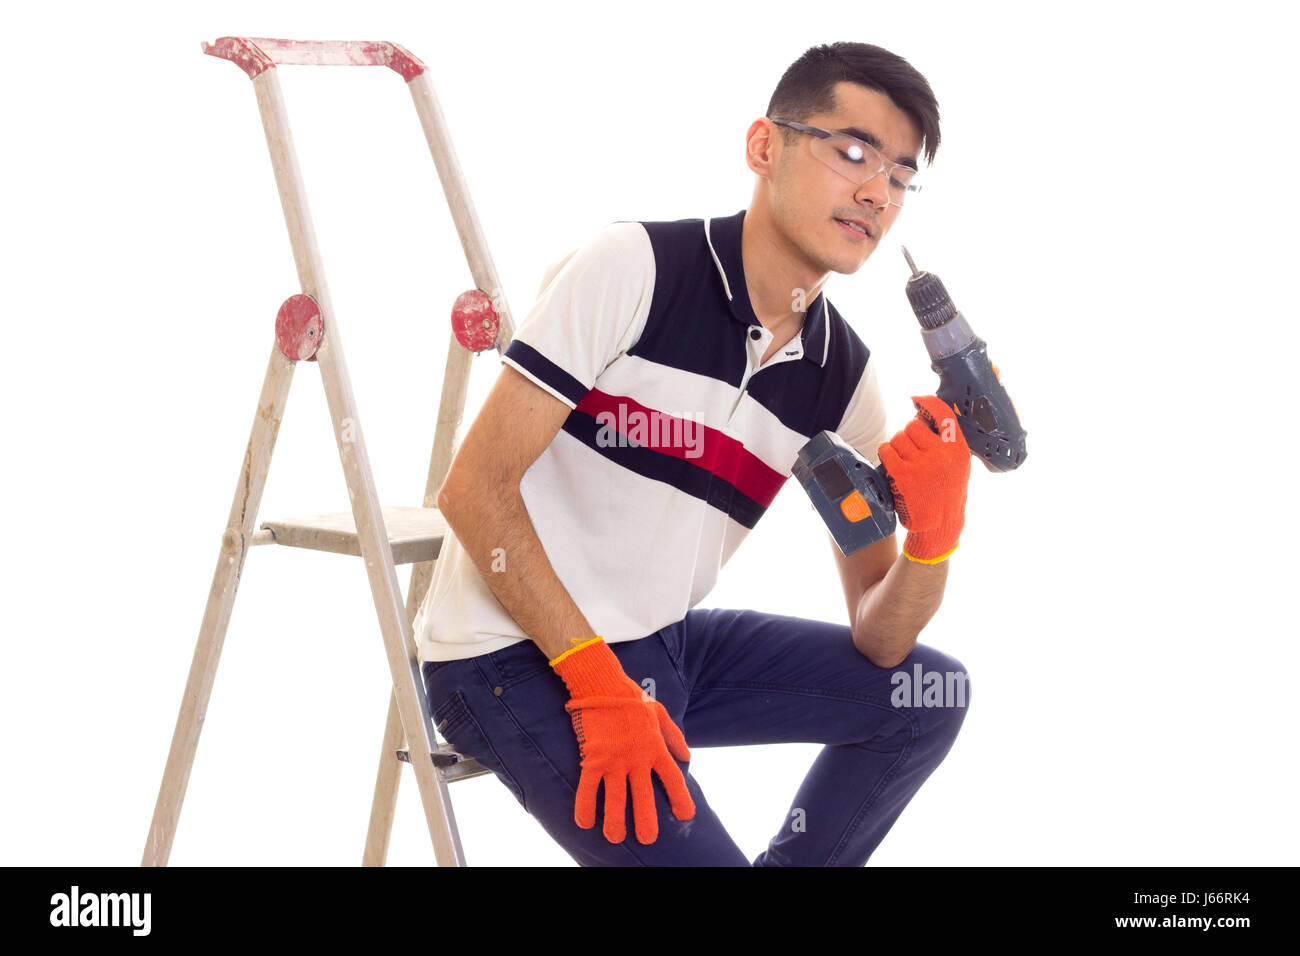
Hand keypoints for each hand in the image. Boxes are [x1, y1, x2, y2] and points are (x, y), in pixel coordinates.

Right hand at [549, 636, 695, 842]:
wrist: (601, 682)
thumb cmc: (630, 696)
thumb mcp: (659, 712)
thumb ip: (673, 736)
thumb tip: (687, 757)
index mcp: (655, 747)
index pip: (672, 778)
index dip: (681, 799)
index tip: (685, 816)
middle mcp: (637, 757)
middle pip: (644, 797)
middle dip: (646, 821)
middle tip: (647, 839)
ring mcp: (614, 759)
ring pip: (615, 799)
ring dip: (614, 821)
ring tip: (615, 838)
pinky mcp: (593, 758)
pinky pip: (588, 788)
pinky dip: (585, 806)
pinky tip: (584, 823)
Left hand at [876, 395, 971, 562]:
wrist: (940, 527)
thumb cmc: (947, 494)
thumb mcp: (958, 466)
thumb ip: (947, 444)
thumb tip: (926, 418)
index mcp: (957, 450)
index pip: (944, 415)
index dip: (927, 403)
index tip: (916, 399)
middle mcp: (941, 454)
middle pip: (913, 426)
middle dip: (908, 435)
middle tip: (910, 449)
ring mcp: (922, 464)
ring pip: (898, 438)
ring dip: (896, 446)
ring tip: (903, 460)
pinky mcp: (903, 474)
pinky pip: (887, 450)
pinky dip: (886, 453)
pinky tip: (891, 461)